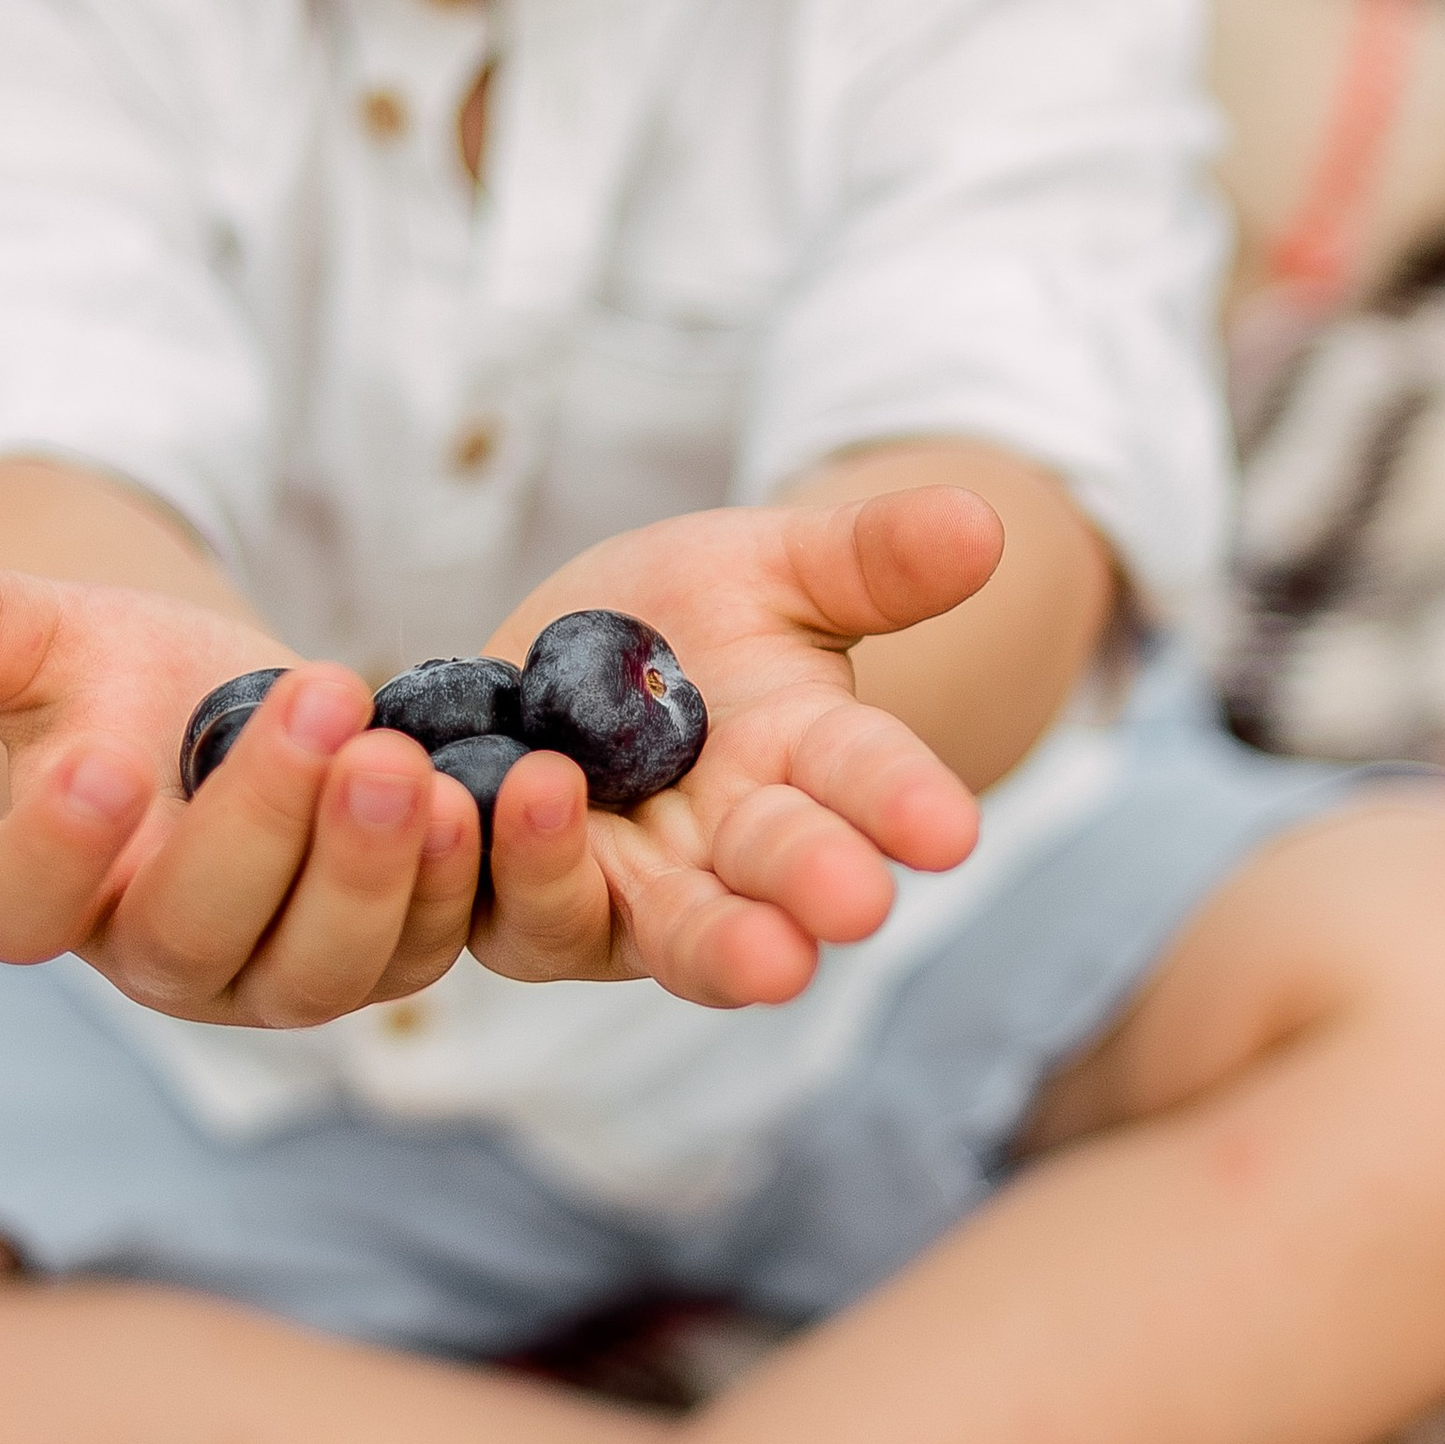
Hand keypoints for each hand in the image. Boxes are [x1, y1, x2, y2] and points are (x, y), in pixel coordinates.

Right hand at [0, 536, 483, 1024]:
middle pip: (191, 933)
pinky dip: (442, 886)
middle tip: (319, 706)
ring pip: (314, 968)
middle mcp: (154, 958)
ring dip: (364, 870)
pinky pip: (412, 952)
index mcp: (46, 892)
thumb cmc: (121, 686)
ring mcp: (266, 977)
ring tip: (398, 761)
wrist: (228, 712)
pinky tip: (464, 798)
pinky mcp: (370, 962)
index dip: (55, 853)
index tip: (97, 765)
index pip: (21, 906)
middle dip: (260, 824)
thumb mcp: (52, 640)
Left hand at [469, 486, 998, 1005]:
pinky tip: (463, 801)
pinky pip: (494, 898)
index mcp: (807, 764)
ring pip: (636, 923)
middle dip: (802, 890)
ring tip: (571, 802)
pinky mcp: (521, 902)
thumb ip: (869, 557)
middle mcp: (726, 852)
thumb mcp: (774, 565)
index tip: (948, 832)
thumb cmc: (688, 615)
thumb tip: (981, 520)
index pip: (868, 782)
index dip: (904, 805)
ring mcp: (624, 892)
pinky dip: (485, 858)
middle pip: (769, 882)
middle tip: (845, 909)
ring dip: (605, 887)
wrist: (560, 664)